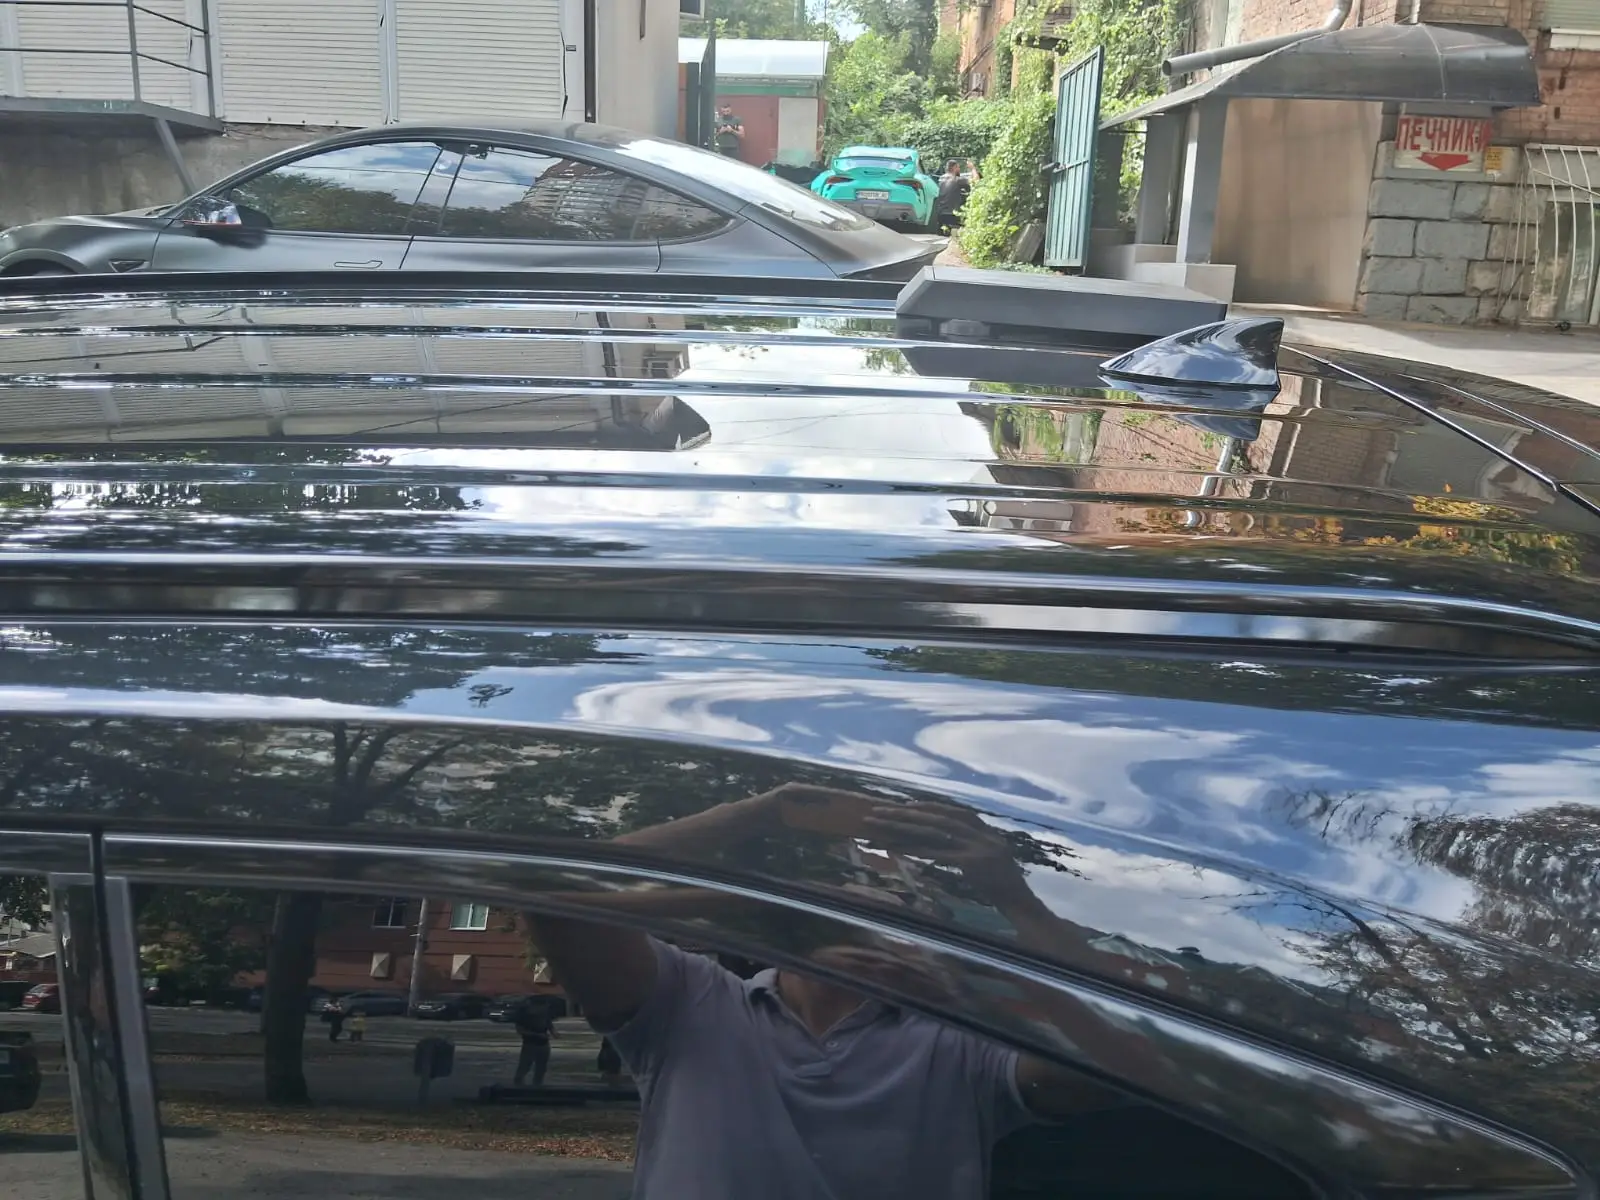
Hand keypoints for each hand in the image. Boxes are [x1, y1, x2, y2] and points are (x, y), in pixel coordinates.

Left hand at [861, 799, 1021, 889]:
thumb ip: (973, 845)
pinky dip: (914, 849)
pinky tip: (895, 847)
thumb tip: (945, 838)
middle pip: (939, 818)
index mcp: (988, 832)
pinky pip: (936, 854)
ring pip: (933, 831)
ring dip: (904, 827)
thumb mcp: (992, 858)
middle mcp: (982, 835)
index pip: (956, 811)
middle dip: (908, 813)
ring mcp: (978, 848)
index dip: (930, 807)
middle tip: (879, 811)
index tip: (907, 805)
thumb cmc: (1004, 886)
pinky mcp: (971, 863)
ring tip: (879, 825)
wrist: (1020, 904)